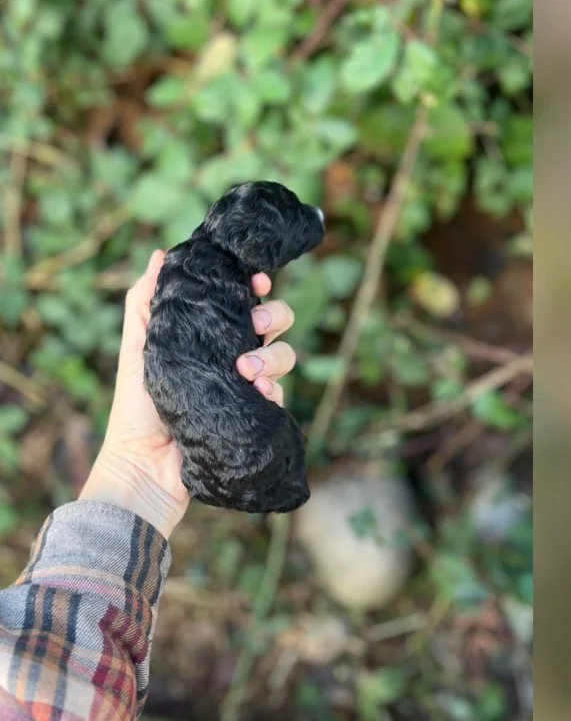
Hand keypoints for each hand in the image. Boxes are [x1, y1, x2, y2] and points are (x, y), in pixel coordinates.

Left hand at [79, 249, 298, 538]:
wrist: (146, 466)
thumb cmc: (135, 409)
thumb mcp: (137, 347)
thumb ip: (145, 301)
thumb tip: (163, 254)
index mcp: (208, 337)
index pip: (242, 302)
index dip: (256, 287)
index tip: (258, 281)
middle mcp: (232, 359)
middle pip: (275, 325)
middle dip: (273, 317)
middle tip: (255, 326)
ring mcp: (247, 389)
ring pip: (284, 358)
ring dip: (273, 357)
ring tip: (246, 371)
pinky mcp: (256, 418)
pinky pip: (279, 396)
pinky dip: (273, 390)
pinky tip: (258, 394)